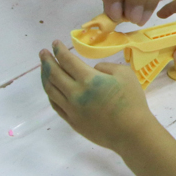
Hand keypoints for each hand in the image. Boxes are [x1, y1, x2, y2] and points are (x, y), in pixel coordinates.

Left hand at [38, 40, 156, 150]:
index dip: (59, 50)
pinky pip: (55, 105)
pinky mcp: (72, 121)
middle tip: (43, 53)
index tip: (54, 43)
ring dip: (45, 76)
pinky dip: (51, 93)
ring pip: (50, 89)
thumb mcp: (125, 74)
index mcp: (88, 79)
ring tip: (44, 68)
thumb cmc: (132, 102)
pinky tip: (52, 88)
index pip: (67, 61)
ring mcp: (71, 109)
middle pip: (54, 74)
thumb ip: (105, 67)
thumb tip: (93, 70)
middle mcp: (74, 93)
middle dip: (47, 61)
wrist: (131, 132)